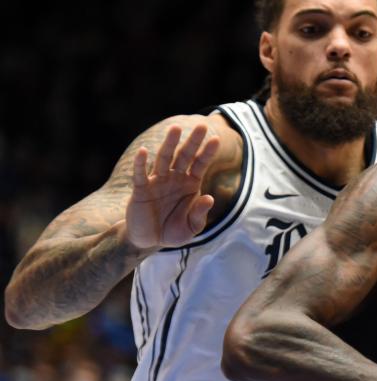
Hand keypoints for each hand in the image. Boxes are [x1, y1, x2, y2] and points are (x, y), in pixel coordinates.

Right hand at [125, 124, 220, 249]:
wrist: (148, 240)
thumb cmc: (172, 231)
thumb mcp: (191, 227)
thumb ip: (199, 214)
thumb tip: (209, 198)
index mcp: (190, 184)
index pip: (200, 164)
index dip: (207, 152)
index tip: (216, 139)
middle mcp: (174, 178)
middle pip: (184, 156)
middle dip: (193, 141)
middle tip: (202, 125)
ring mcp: (157, 181)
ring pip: (164, 159)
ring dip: (170, 144)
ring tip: (176, 128)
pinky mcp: (141, 189)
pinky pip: (140, 174)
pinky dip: (141, 163)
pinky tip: (143, 151)